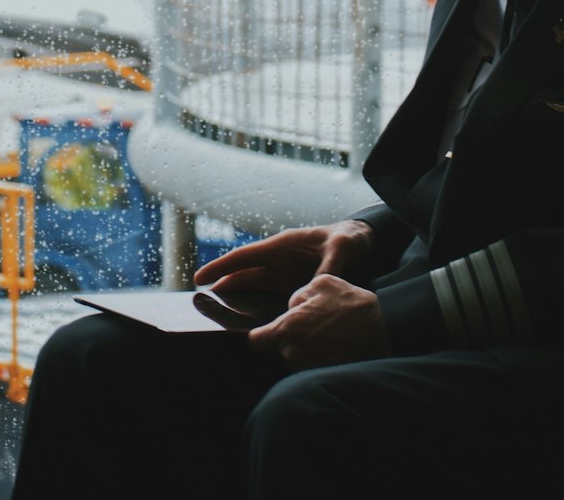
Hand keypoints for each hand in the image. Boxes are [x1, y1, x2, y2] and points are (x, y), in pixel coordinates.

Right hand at [193, 219, 373, 301]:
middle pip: (244, 275)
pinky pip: (269, 298)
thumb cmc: (350, 238)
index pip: (245, 257)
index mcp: (283, 245)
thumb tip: (310, 292)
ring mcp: (285, 273)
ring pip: (253, 288)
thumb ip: (327, 267)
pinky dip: (257, 308)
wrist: (364, 242)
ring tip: (218, 318)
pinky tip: (251, 325)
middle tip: (201, 307)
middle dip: (223, 288)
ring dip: (237, 300)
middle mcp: (278, 259)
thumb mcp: (341, 248)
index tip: (199, 279)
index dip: (221, 267)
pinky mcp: (293, 285)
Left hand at [248, 273, 389, 368]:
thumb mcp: (322, 283)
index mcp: (289, 326)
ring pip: (296, 356)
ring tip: (327, 333)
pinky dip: (318, 356)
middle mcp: (294, 350)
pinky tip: (333, 345)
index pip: (257, 341)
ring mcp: (307, 366)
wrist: (379, 329)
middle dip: (291, 336)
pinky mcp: (321, 374)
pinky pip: (311, 365)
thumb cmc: (350, 304)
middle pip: (280, 347)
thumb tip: (291, 306)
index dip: (259, 336)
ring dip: (305, 347)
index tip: (262, 333)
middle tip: (313, 324)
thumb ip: (298, 294)